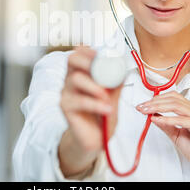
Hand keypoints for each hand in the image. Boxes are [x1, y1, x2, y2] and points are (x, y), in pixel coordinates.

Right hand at [58, 46, 122, 176]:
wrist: (96, 139)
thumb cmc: (103, 114)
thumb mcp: (114, 96)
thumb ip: (116, 82)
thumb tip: (123, 67)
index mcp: (81, 73)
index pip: (79, 53)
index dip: (90, 50)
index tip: (103, 54)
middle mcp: (71, 80)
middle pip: (72, 60)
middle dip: (89, 61)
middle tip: (104, 70)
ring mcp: (66, 93)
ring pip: (75, 79)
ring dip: (95, 85)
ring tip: (107, 96)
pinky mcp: (66, 107)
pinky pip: (79, 101)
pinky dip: (95, 104)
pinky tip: (106, 109)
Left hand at [135, 91, 189, 180]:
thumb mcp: (175, 134)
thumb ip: (165, 124)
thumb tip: (152, 115)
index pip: (173, 97)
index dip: (156, 99)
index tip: (143, 105)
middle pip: (173, 99)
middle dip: (154, 102)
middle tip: (141, 107)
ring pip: (176, 106)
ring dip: (158, 107)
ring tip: (146, 111)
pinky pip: (182, 120)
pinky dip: (168, 119)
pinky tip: (157, 120)